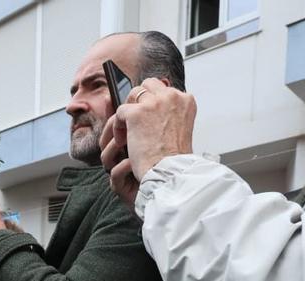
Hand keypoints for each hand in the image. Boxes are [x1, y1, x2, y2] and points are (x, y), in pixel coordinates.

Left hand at [100, 78, 196, 204]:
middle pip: (147, 85)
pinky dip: (118, 127)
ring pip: (132, 95)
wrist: (169, 171)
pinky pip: (119, 112)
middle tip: (135, 121)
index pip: (164, 89)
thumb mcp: (179, 128)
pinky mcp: (136, 113)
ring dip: (128, 113)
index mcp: (186, 100)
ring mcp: (153, 103)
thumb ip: (169, 113)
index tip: (148, 118)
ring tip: (129, 133)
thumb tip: (151, 105)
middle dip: (139, 100)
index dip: (152, 103)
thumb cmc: (173, 157)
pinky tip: (124, 142)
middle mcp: (171, 96)